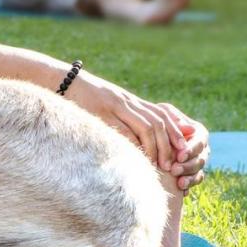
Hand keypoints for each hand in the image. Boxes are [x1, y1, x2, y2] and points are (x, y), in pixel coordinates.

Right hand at [67, 71, 189, 173]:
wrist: (62, 80)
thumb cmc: (81, 96)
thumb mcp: (106, 103)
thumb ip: (121, 115)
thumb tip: (135, 138)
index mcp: (129, 100)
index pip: (162, 114)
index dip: (176, 132)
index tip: (184, 149)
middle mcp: (126, 102)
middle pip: (158, 122)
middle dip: (169, 145)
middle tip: (173, 164)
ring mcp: (114, 106)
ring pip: (146, 127)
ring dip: (156, 148)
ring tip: (158, 165)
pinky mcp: (101, 114)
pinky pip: (123, 131)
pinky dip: (134, 146)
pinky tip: (137, 159)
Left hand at [160, 102, 209, 191]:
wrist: (145, 135)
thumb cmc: (154, 121)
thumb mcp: (162, 115)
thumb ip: (173, 120)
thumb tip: (189, 128)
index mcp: (197, 132)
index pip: (200, 141)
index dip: (191, 150)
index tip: (179, 156)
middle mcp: (200, 147)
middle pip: (201, 158)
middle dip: (188, 165)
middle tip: (174, 171)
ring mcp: (196, 161)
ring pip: (199, 171)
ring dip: (190, 177)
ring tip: (179, 183)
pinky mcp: (190, 172)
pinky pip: (194, 180)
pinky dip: (189, 185)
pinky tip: (182, 191)